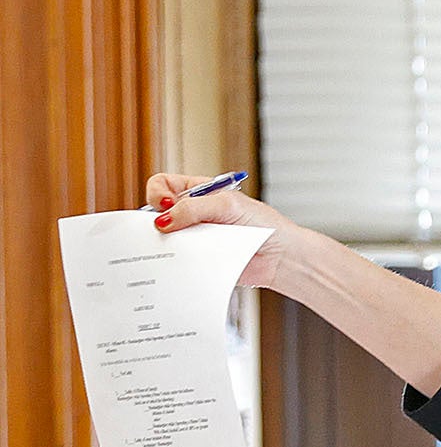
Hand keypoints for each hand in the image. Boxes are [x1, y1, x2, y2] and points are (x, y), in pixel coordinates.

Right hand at [144, 173, 299, 292]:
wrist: (279, 256)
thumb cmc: (263, 224)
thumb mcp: (226, 205)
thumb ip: (192, 208)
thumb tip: (162, 220)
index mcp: (197, 193)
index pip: (162, 185)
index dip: (158, 192)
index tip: (165, 204)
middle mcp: (192, 214)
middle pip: (158, 213)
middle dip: (155, 220)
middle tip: (164, 228)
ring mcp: (194, 237)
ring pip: (164, 239)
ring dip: (165, 243)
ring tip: (178, 245)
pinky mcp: (198, 259)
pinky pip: (177, 260)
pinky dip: (175, 261)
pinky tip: (183, 260)